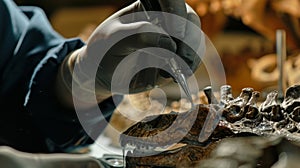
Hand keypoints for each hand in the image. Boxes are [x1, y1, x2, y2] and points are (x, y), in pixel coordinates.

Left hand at [59, 0, 203, 106]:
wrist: (103, 73)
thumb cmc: (105, 50)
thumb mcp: (114, 38)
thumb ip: (139, 35)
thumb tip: (170, 43)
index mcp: (147, 6)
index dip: (177, 11)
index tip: (174, 33)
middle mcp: (163, 19)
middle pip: (189, 19)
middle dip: (188, 39)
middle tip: (180, 57)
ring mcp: (171, 38)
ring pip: (194, 39)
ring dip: (190, 55)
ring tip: (177, 69)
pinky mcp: (174, 57)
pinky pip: (191, 58)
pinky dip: (188, 67)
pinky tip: (176, 74)